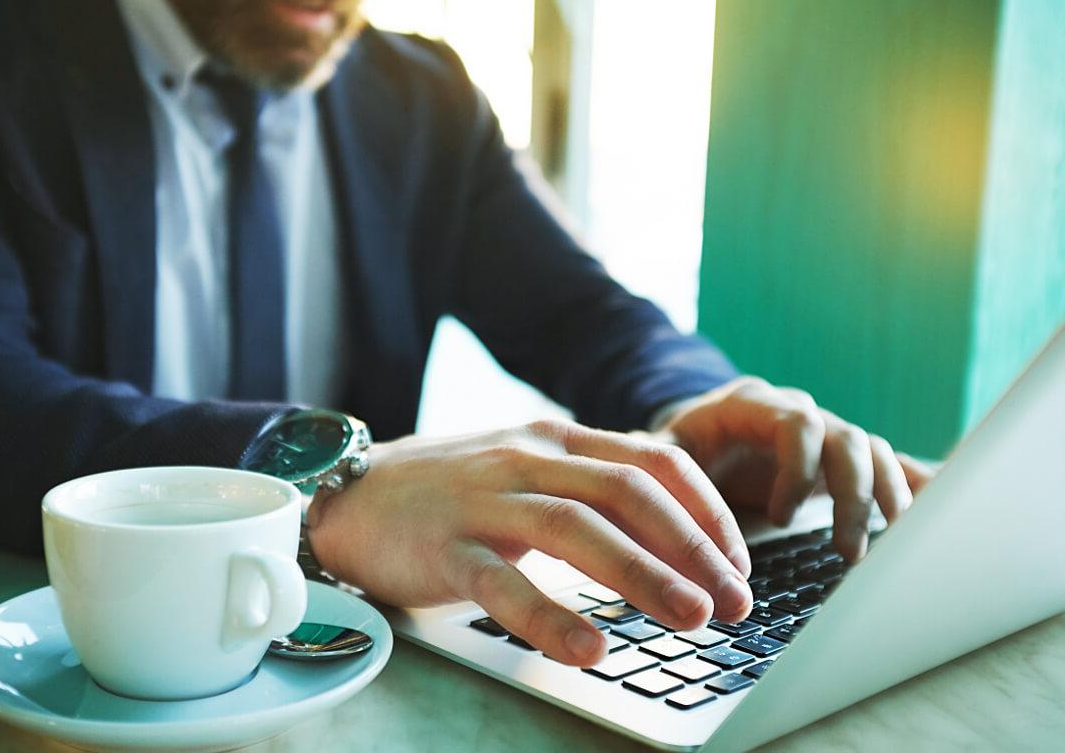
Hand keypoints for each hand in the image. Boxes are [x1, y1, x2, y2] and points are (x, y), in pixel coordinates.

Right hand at [305, 419, 753, 666]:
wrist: (350, 495)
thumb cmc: (448, 492)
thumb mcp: (524, 468)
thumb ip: (583, 484)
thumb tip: (664, 527)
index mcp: (554, 438)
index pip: (652, 459)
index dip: (706, 509)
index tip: (737, 560)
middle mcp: (527, 458)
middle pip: (628, 491)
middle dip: (693, 545)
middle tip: (736, 601)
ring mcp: (486, 499)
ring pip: (577, 527)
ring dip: (644, 573)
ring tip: (693, 618)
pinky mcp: (446, 546)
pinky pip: (504, 583)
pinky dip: (551, 617)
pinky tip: (591, 649)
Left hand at [652, 377, 936, 561]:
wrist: (692, 439)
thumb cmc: (673, 449)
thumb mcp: (659, 453)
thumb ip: (655, 464)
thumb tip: (633, 475)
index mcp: (751, 405)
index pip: (795, 423)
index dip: (797, 470)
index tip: (780, 518)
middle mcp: (797, 412)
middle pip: (845, 440)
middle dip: (851, 497)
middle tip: (846, 552)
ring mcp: (824, 433)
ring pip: (874, 452)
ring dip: (885, 500)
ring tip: (886, 548)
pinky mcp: (842, 460)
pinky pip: (890, 464)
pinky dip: (916, 487)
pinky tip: (938, 516)